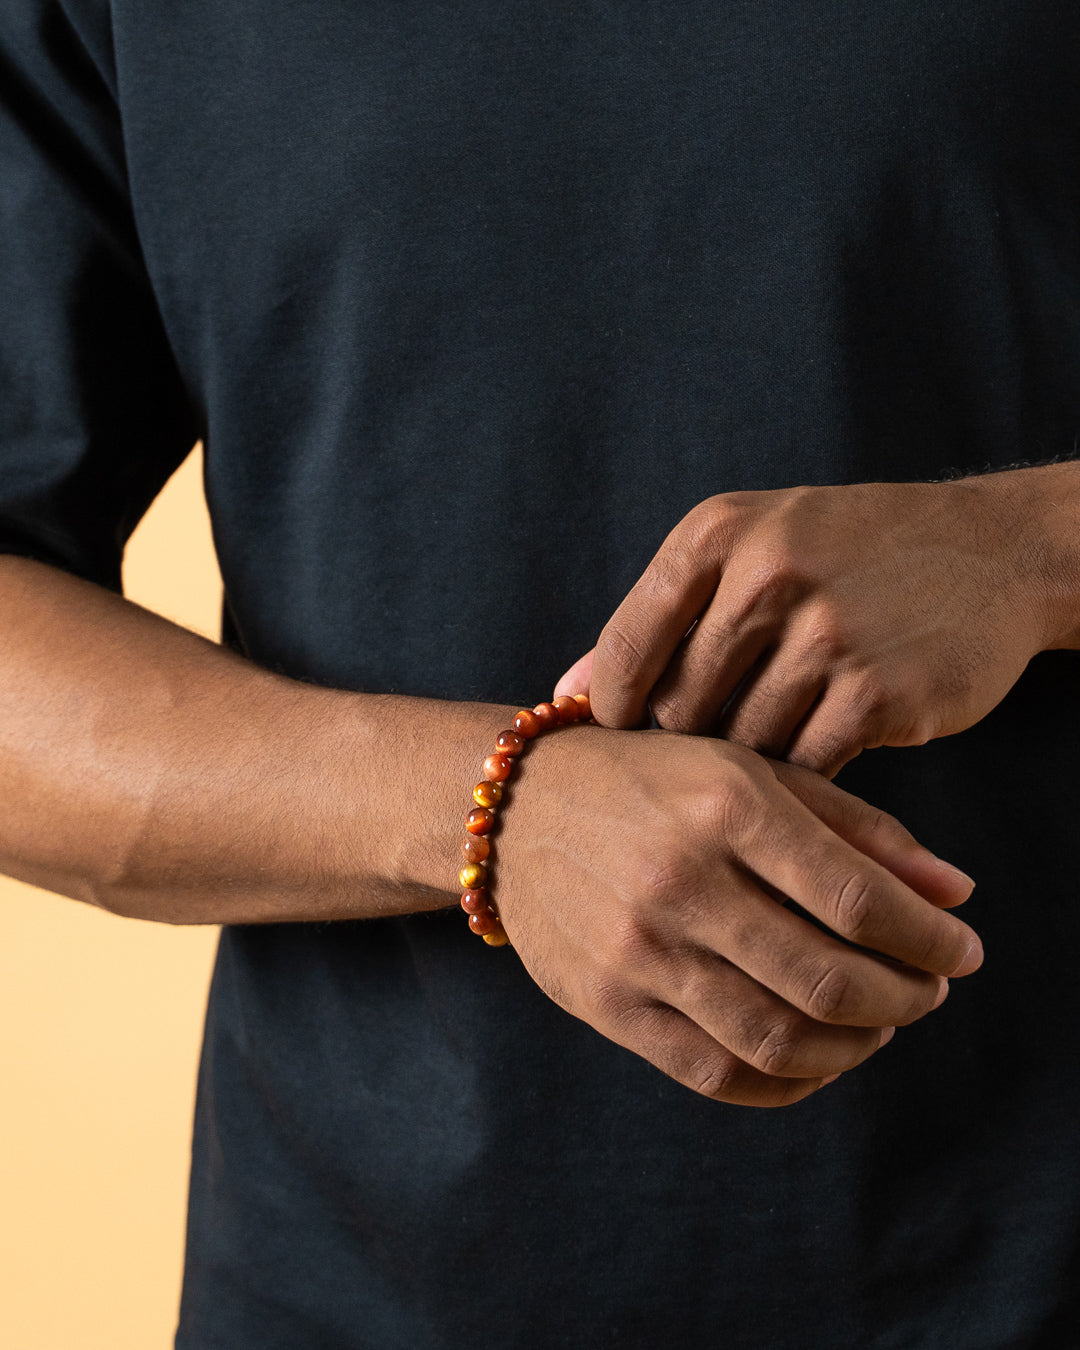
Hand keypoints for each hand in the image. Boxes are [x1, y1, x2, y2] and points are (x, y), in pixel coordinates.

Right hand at [495, 725, 980, 1106]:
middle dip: (904, 998)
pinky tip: (814, 1058)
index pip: (858, 899)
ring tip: (876, 1026)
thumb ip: (857, 829)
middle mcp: (679, 879)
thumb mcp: (749, 772)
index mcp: (724, 805)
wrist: (515, 808)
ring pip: (777, 1038)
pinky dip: (786, 1082)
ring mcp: (636, 951)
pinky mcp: (605, 1004)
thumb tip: (954, 894)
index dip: (929, 940)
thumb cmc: (648, 780)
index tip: (962, 951)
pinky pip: (715, 1073)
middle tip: (925, 991)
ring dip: (854, 1047)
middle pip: (827, 980)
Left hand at [555, 472, 1061, 775]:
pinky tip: (817, 755)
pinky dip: (803, 777)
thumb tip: (568, 692)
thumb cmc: (847, 554)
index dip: (615, 708)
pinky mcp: (877, 692)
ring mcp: (825, 634)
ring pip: (741, 745)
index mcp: (717, 533)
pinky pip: (804, 768)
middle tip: (707, 752)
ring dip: (749, 763)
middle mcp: (766, 574)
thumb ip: (661, 617)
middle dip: (687, 740)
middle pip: (680, 705)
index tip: (620, 739)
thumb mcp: (750, 549)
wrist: (989, 552)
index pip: (627, 644)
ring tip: (772, 748)